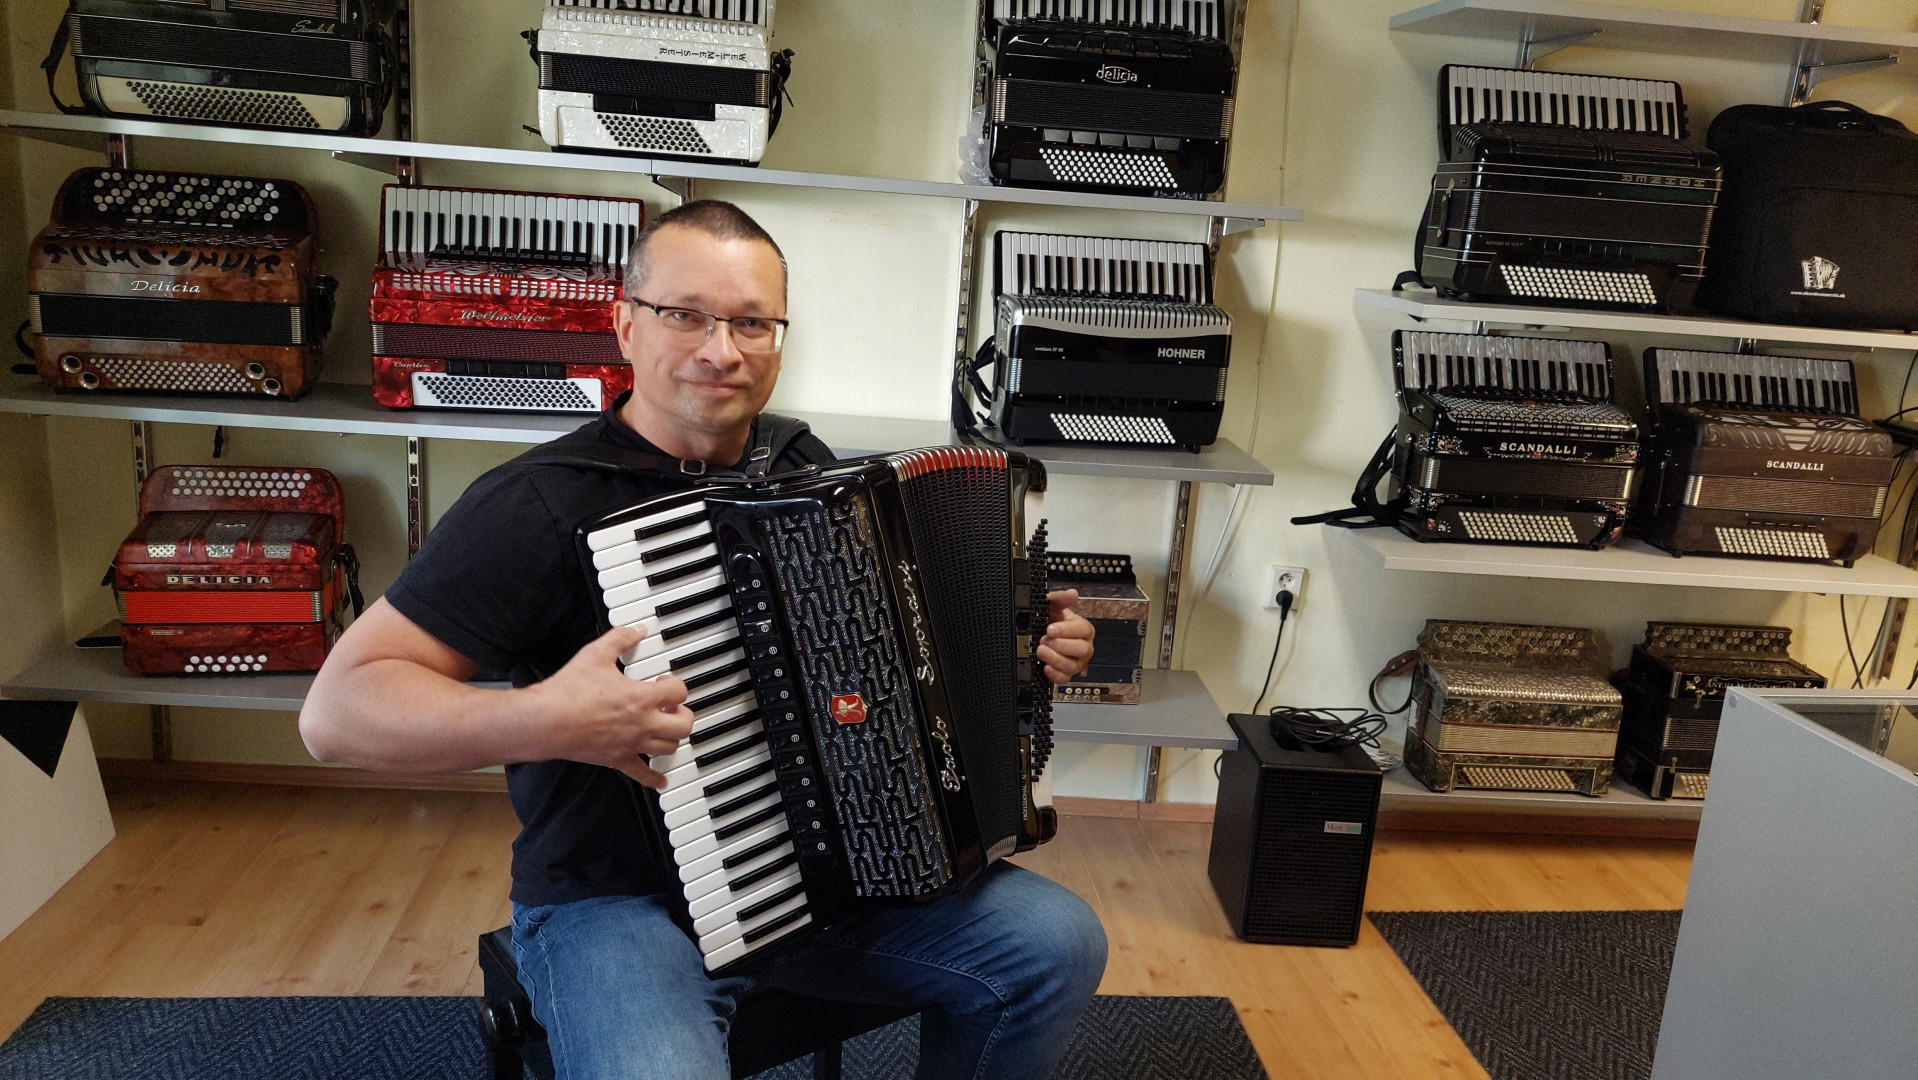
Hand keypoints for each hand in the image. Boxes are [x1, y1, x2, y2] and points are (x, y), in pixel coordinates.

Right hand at [523, 626, 692, 788]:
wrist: (546, 721)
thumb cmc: (568, 691)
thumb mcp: (595, 654)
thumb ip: (619, 639)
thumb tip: (636, 630)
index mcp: (641, 698)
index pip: (678, 691)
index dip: (675, 684)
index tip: (664, 681)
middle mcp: (643, 724)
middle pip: (683, 724)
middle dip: (684, 714)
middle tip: (673, 707)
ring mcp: (632, 744)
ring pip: (669, 748)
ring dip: (673, 737)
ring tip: (666, 728)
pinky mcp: (617, 760)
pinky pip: (643, 775)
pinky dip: (655, 779)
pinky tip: (662, 781)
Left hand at [1038, 589, 1094, 684]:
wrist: (1041, 634)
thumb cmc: (1051, 621)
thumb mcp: (1053, 607)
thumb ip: (1060, 599)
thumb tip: (1071, 593)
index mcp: (1083, 629)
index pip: (1082, 630)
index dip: (1067, 630)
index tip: (1050, 628)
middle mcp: (1083, 647)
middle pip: (1082, 650)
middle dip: (1062, 645)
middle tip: (1045, 640)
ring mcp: (1076, 662)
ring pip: (1072, 666)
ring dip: (1056, 659)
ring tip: (1041, 651)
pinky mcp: (1066, 674)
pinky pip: (1064, 679)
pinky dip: (1055, 675)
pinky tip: (1045, 667)